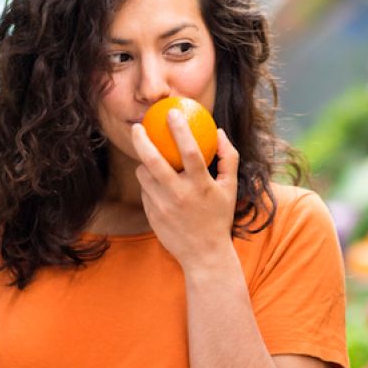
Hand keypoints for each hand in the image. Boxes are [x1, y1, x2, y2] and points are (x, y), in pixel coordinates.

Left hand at [131, 110, 238, 270]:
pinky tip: (155, 182)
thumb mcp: (230, 189)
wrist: (204, 255)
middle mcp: (180, 195)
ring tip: (150, 157)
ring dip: (145, 163)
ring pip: (144, 175)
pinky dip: (149, 183)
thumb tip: (219, 131)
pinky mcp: (152, 215)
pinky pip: (145, 191)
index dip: (179, 129)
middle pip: (154, 161)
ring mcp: (163, 206)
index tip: (172, 112)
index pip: (189, 151)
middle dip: (142, 139)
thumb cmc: (218, 217)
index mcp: (201, 186)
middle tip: (137, 126)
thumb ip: (229, 158)